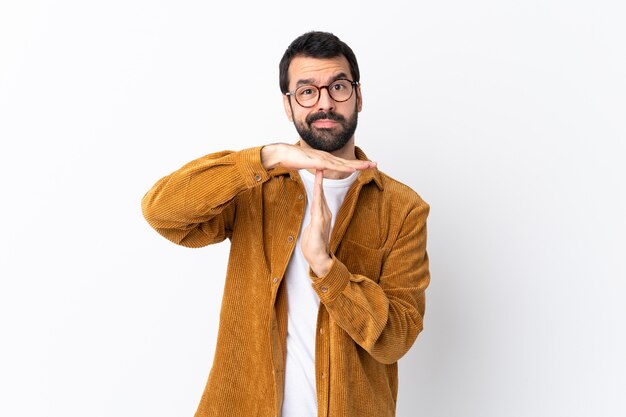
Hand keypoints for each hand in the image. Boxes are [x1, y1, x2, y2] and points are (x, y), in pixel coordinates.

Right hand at [261, 143, 375, 172]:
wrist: (281, 153)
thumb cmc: (291, 159)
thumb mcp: (306, 165)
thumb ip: (314, 167)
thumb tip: (318, 170)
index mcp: (325, 159)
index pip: (343, 163)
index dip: (355, 164)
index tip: (366, 165)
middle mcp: (326, 157)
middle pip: (347, 161)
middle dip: (362, 163)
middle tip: (375, 164)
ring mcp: (323, 158)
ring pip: (344, 163)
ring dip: (357, 164)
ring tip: (369, 166)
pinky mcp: (318, 161)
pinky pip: (333, 166)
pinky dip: (344, 167)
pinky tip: (352, 168)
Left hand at [301, 170, 332, 276]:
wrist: (318, 259)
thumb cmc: (313, 246)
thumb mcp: (311, 229)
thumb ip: (313, 220)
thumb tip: (312, 215)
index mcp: (322, 214)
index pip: (319, 194)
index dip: (319, 181)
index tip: (317, 168)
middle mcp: (325, 213)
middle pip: (321, 191)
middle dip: (321, 177)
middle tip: (320, 161)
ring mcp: (323, 217)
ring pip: (320, 196)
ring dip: (320, 182)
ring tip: (320, 168)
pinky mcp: (320, 222)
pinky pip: (318, 205)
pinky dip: (318, 195)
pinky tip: (317, 188)